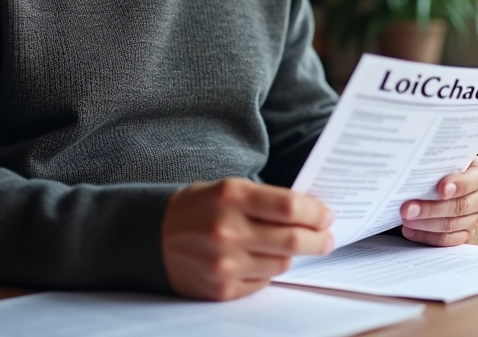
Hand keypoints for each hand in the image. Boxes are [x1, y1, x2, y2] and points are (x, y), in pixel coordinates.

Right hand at [162, 178, 333, 299]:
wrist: (151, 238)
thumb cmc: (197, 208)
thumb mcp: (228, 189)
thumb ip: (265, 199)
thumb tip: (308, 212)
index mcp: (231, 197)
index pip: (289, 207)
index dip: (315, 212)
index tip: (326, 215)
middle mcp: (228, 231)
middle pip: (293, 240)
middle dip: (318, 239)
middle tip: (327, 237)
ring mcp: (225, 264)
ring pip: (282, 264)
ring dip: (294, 255)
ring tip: (295, 246)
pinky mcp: (222, 289)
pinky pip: (263, 282)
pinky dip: (269, 270)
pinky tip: (262, 259)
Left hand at [399, 156, 477, 245]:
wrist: (443, 176)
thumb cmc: (442, 165)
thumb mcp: (443, 158)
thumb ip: (438, 163)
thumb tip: (414, 168)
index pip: (476, 179)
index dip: (460, 185)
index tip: (441, 189)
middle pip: (461, 206)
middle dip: (431, 208)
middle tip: (407, 208)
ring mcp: (476, 216)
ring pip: (452, 225)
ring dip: (425, 223)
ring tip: (405, 219)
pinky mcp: (466, 233)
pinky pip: (447, 239)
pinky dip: (427, 236)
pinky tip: (410, 230)